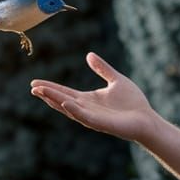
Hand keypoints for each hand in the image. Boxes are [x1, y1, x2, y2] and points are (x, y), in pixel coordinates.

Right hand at [31, 52, 156, 142]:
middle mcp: (87, 109)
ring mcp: (92, 117)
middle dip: (48, 95)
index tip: (35, 83)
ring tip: (41, 93)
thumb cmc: (133, 102)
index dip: (50, 88)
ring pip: (69, 108)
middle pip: (62, 100)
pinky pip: (85, 117)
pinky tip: (65, 103)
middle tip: (33, 88)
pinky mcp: (101, 124)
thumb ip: (102, 68)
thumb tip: (89, 55)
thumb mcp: (116, 80)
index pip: (65, 92)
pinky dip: (74, 110)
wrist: (147, 119)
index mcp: (88, 100)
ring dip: (55, 101)